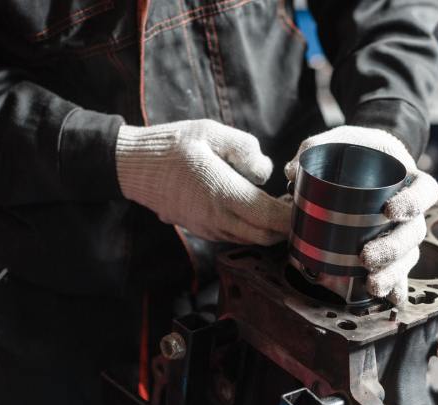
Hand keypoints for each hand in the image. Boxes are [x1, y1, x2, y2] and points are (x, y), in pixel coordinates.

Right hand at [116, 119, 289, 244]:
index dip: (292, 214)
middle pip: (266, 236)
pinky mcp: (202, 230)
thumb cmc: (171, 146)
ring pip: (252, 239)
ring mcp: (208, 228)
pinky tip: (255, 206)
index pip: (270, 217)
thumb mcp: (211, 132)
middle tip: (296, 202)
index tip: (304, 200)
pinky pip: (236, 235)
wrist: (133, 166)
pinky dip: (252, 228)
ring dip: (269, 228)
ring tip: (279, 203)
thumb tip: (265, 172)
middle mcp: (216, 219)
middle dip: (286, 224)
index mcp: (222, 194)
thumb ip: (244, 148)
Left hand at [285, 126, 437, 303]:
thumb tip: (292, 171)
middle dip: (393, 249)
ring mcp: (403, 233)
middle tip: (366, 256)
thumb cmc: (355, 149)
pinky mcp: (391, 251)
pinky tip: (388, 301)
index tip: (389, 210)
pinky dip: (395, 288)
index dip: (413, 203)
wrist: (365, 158)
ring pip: (409, 258)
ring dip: (393, 274)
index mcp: (409, 178)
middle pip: (415, 233)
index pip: (425, 191)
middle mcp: (412, 210)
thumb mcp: (339, 139)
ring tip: (372, 285)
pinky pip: (399, 273)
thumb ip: (316, 147)